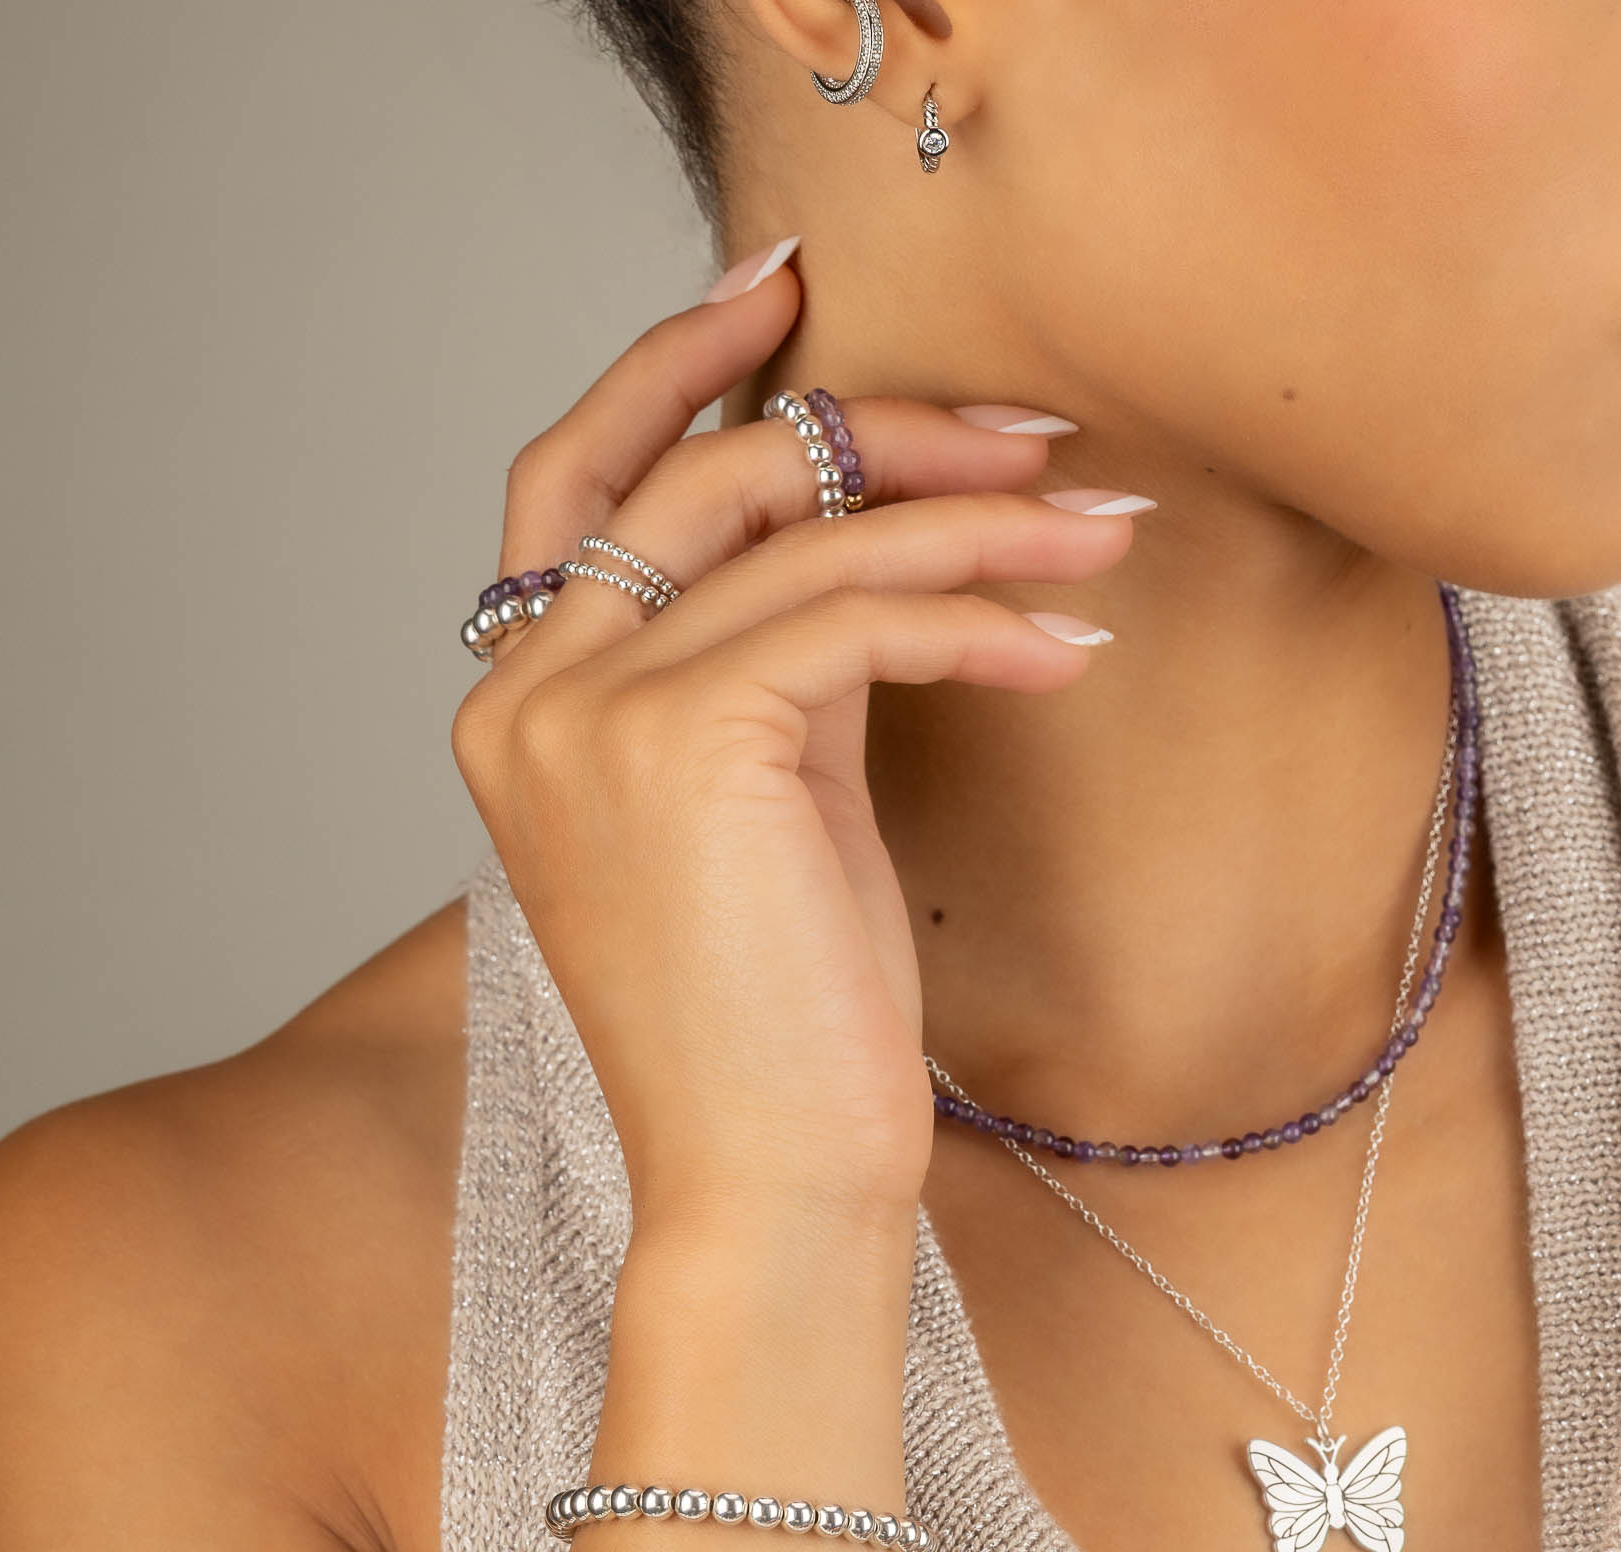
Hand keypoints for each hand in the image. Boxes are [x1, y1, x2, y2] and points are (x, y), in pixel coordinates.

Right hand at [448, 251, 1142, 1235]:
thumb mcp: (756, 812)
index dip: (673, 364)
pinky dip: (981, 613)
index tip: (786, 293)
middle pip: (699, 467)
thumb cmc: (773, 1030)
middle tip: (1026, 435)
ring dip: (975, 514)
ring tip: (1102, 531)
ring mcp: (588, 712)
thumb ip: (760, 667)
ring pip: (801, 529)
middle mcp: (525, 694)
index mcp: (517, 709)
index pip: (576, 477)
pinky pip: (860, 612)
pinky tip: (1067, 644)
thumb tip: (862, 532)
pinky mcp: (685, 740)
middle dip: (878, 424)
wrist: (766, 1189)